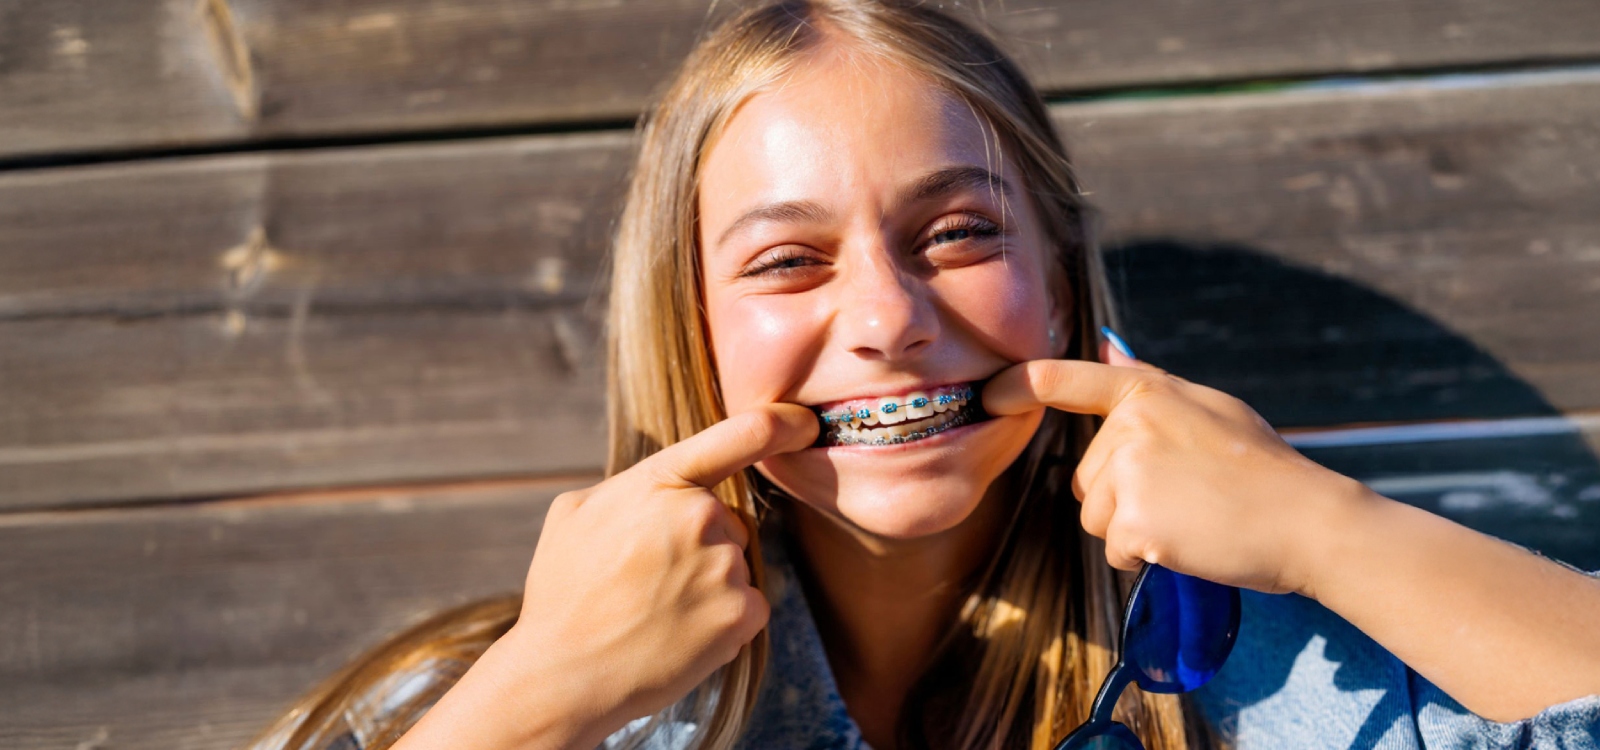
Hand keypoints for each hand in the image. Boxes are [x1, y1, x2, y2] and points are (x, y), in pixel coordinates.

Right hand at [494, 404, 817, 742]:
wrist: (563, 674)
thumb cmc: (563, 592)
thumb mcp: (575, 511)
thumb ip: (629, 487)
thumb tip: (657, 489)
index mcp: (660, 481)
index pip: (741, 436)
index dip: (783, 423)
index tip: (807, 423)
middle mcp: (701, 515)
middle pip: (726, 521)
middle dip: (698, 545)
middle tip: (647, 581)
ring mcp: (725, 565)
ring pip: (733, 565)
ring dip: (707, 585)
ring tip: (654, 612)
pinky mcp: (741, 614)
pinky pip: (748, 604)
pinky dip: (722, 620)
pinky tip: (680, 634)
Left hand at [982, 341, 1367, 595]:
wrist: (1305, 520)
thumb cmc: (1260, 468)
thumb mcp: (1207, 407)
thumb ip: (1148, 384)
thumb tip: (1105, 346)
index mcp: (1148, 392)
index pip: (1066, 379)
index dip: (1019, 385)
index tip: (988, 394)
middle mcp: (1130, 426)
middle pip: (1086, 477)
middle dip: (1122, 496)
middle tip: (1187, 495)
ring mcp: (1130, 473)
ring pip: (1096, 517)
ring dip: (1133, 529)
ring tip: (1190, 518)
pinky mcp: (1134, 522)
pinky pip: (1116, 550)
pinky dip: (1146, 557)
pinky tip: (1187, 543)